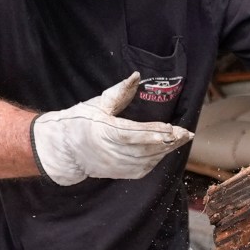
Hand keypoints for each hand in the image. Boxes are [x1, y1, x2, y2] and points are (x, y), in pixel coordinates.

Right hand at [30, 74, 193, 185]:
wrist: (65, 150)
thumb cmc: (80, 122)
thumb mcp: (98, 104)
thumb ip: (120, 92)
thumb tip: (136, 76)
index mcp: (103, 132)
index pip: (133, 134)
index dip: (154, 132)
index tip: (172, 128)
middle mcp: (110, 152)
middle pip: (144, 148)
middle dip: (167, 141)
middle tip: (185, 134)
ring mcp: (116, 166)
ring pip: (146, 160)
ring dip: (165, 150)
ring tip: (179, 139)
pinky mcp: (119, 173)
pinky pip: (143, 168)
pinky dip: (156, 159)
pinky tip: (165, 150)